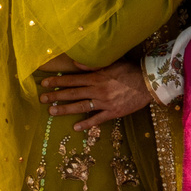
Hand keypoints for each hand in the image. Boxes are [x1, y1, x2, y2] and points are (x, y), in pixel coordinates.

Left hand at [38, 61, 152, 128]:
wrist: (148, 83)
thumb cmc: (130, 70)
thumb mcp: (111, 63)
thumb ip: (92, 65)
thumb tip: (75, 63)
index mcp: (96, 77)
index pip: (72, 79)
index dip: (57, 81)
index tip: (44, 83)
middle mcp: (97, 90)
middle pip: (72, 93)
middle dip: (56, 96)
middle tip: (42, 99)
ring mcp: (104, 103)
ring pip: (81, 107)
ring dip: (65, 109)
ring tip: (52, 112)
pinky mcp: (113, 112)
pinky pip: (97, 119)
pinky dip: (87, 124)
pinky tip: (76, 127)